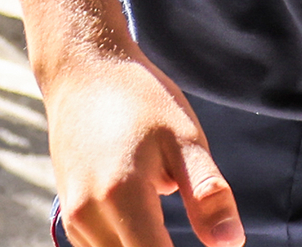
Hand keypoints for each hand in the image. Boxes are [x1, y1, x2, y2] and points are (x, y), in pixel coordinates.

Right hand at [44, 49, 243, 246]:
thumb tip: (231, 241)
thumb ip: (206, 192)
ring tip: (165, 218)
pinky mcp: (69, 219)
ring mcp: (73, 220)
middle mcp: (88, 215)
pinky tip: (146, 223)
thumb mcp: (184, 137)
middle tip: (192, 224)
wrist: (85, 73)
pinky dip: (127, 246)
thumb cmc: (142, 100)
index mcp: (122, 195)